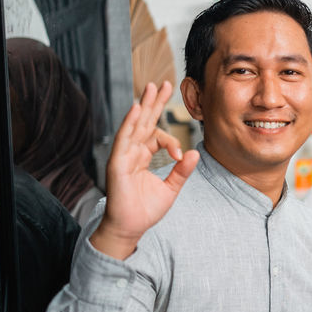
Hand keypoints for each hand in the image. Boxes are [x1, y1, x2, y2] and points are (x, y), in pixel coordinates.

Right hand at [91, 82, 198, 259]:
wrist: (130, 228)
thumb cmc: (146, 209)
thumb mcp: (171, 188)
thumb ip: (181, 171)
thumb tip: (195, 153)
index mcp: (142, 156)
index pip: (156, 136)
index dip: (171, 141)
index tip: (180, 155)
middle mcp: (132, 152)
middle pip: (144, 122)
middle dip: (155, 103)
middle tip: (165, 83)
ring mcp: (123, 156)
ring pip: (134, 125)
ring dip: (143, 106)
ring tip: (152, 88)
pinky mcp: (117, 163)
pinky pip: (123, 140)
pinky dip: (130, 124)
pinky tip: (137, 109)